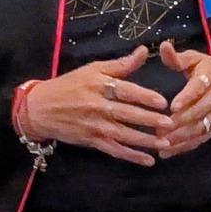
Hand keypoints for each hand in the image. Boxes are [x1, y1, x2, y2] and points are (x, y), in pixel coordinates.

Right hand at [24, 45, 173, 166]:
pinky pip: (115, 150)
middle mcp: (97, 106)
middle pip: (126, 114)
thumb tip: (143, 51)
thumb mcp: (93, 70)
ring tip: (165, 144)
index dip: (144, 96)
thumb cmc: (70, 85)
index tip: (162, 102)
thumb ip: (120, 64)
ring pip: (123, 135)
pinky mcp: (92, 141)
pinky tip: (148, 160)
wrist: (41, 108)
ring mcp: (95, 126)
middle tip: (170, 124)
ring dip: (145, 141)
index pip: (125, 91)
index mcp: (99, 85)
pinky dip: (131, 156)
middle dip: (149, 120)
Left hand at [159, 42, 210, 157]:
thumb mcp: (199, 60)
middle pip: (197, 113)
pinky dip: (184, 146)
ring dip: (179, 138)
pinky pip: (200, 139)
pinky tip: (168, 152)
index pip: (198, 88)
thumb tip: (163, 46)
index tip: (173, 106)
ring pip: (198, 129)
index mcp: (209, 77)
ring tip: (160, 144)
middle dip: (178, 124)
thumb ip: (178, 58)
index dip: (187, 98)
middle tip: (157, 131)